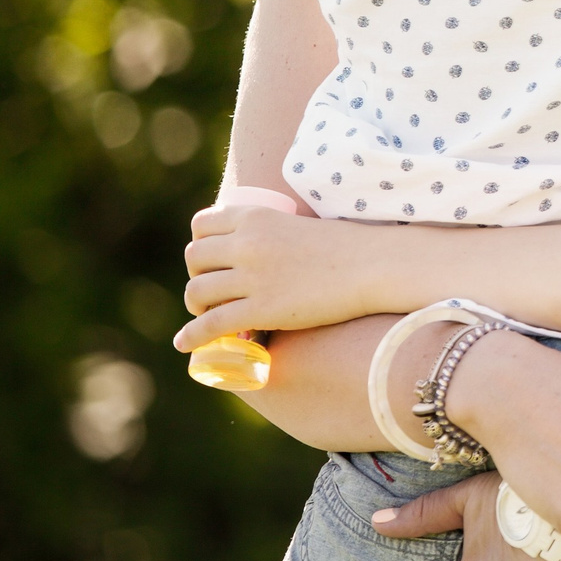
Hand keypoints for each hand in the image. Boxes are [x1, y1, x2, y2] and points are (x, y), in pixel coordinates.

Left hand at [175, 204, 377, 346]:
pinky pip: (212, 324)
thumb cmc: (349, 246)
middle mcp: (248, 243)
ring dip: (195, 305)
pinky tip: (185, 344)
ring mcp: (254, 277)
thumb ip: (274, 233)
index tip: (210, 260)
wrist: (376, 265)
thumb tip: (261, 259)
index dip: (200, 244)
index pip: (202, 225)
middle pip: (194, 258)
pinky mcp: (262, 309)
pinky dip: (192, 335)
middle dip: (197, 275)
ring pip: (196, 291)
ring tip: (207, 314)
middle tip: (212, 290)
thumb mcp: (300, 225)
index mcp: (257, 216)